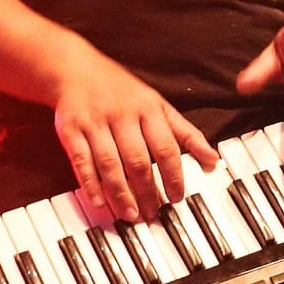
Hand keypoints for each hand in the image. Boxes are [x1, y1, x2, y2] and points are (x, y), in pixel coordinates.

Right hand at [54, 48, 217, 222]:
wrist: (74, 69)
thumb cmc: (121, 91)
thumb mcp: (157, 105)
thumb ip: (186, 133)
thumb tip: (213, 160)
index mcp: (148, 109)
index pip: (166, 147)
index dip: (174, 175)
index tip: (177, 197)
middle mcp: (122, 115)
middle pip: (138, 160)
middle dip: (147, 191)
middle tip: (153, 213)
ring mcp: (95, 122)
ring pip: (110, 164)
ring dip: (121, 193)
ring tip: (131, 214)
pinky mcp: (70, 130)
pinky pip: (82, 161)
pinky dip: (90, 184)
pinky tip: (99, 202)